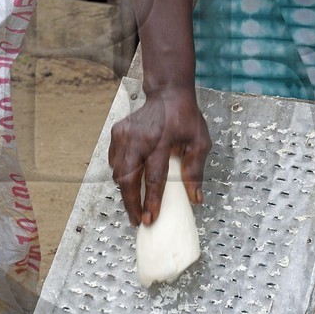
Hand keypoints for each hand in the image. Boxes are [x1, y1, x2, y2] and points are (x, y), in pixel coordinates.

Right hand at [108, 85, 210, 224]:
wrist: (168, 93)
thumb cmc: (186, 118)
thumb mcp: (200, 142)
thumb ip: (196, 171)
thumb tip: (196, 199)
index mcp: (160, 141)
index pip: (153, 178)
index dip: (151, 201)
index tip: (150, 219)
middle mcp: (138, 139)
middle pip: (127, 178)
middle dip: (131, 204)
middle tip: (138, 220)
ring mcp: (124, 135)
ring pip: (117, 172)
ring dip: (125, 192)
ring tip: (136, 205)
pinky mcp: (117, 133)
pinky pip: (114, 161)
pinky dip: (121, 174)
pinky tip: (131, 182)